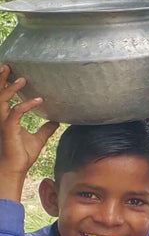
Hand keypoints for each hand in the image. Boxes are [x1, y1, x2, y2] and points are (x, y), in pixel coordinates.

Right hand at [0, 65, 58, 199]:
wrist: (15, 169)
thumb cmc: (22, 155)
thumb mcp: (38, 138)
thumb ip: (46, 128)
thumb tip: (56, 121)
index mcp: (6, 118)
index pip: (3, 98)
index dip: (5, 85)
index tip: (13, 73)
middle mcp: (2, 118)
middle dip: (0, 80)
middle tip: (7, 66)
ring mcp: (3, 123)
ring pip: (1, 100)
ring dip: (9, 88)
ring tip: (21, 78)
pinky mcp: (8, 129)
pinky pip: (15, 112)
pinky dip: (26, 105)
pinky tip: (38, 101)